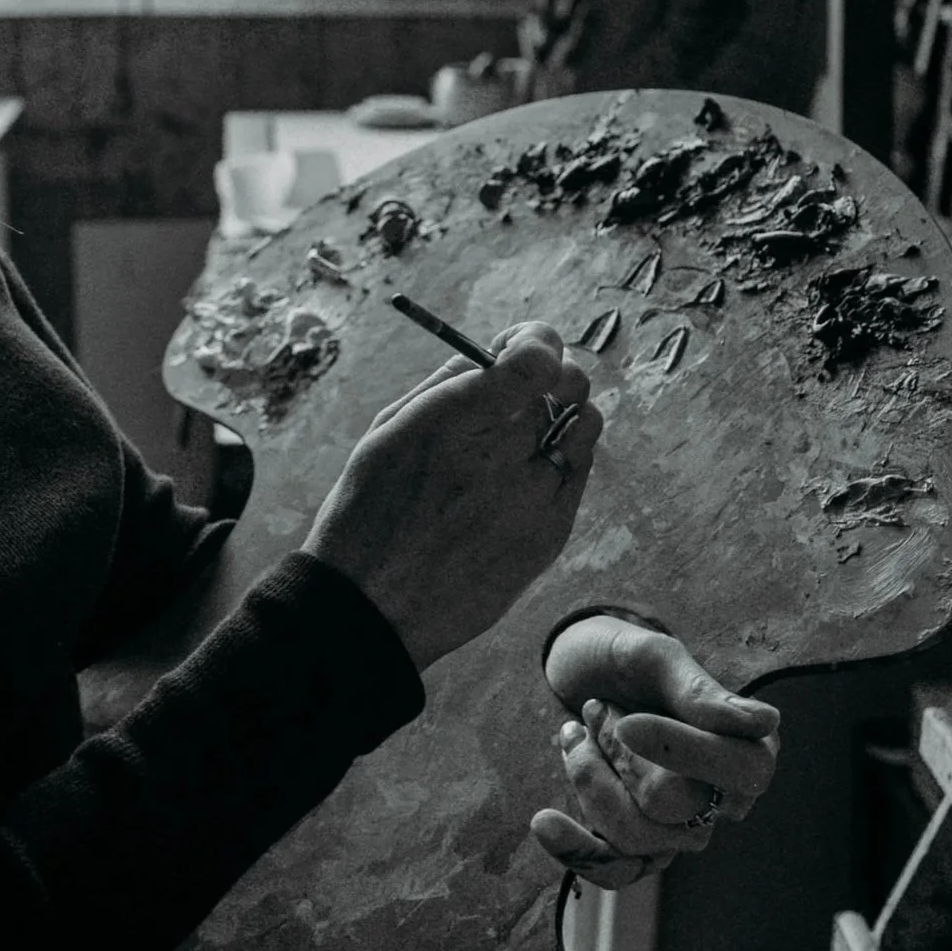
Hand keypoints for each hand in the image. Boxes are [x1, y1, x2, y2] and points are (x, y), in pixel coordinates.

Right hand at [302, 321, 601, 672]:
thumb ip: (445, 385)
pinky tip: (520, 480)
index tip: (519, 346)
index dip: (536, 340)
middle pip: (568, 386)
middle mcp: (503, 459)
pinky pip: (579, 475)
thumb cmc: (367, 517)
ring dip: (562, 419)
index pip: (539, 358)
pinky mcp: (550, 537)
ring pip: (584, 427)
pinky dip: (560, 464)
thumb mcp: (384, 435)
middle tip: (520, 393)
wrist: (371, 610)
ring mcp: (534, 501)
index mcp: (456, 424)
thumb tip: (492, 354)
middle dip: (546, 378)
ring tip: (524, 439)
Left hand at [531, 615, 780, 888]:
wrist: (578, 675)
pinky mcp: (637, 846)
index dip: (680, 749)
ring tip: (573, 733)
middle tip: (596, 709)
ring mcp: (680, 828)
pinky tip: (544, 820)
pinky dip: (574, 848)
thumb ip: (698, 690)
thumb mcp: (654, 657)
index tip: (626, 723)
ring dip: (588, 778)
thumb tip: (763, 724)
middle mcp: (724, 796)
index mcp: (750, 745)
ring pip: (636, 837)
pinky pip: (615, 871)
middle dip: (617, 754)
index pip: (739, 770)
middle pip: (676, 805)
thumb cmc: (622, 658)